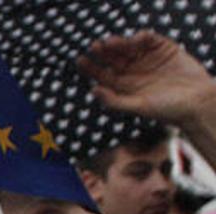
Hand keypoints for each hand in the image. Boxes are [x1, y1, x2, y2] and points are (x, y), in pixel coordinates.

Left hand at [78, 30, 215, 126]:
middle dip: (103, 52)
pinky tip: (135, 40)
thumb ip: (114, 101)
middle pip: (113, 58)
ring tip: (111, 42)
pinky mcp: (162, 48)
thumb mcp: (138, 107)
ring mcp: (146, 58)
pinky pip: (149, 39)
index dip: (90, 67)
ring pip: (128, 47)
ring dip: (119, 43)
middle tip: (95, 47)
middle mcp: (132, 70)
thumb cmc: (167, 110)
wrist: (198, 102)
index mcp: (122, 85)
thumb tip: (93, 90)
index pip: (102, 74)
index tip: (81, 61)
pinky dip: (141, 37)